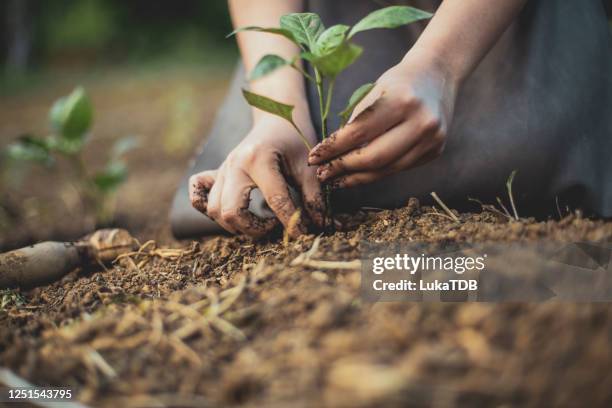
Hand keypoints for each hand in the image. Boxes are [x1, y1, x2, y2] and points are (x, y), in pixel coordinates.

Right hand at [189, 116, 322, 237]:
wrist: (276, 119)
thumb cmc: (294, 141)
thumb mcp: (309, 166)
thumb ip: (313, 197)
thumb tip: (318, 226)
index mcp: (259, 159)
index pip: (275, 200)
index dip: (290, 222)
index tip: (301, 234)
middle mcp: (234, 165)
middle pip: (231, 211)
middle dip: (254, 229)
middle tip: (274, 228)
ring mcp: (221, 170)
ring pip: (214, 210)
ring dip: (235, 225)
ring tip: (259, 223)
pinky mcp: (215, 173)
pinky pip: (198, 194)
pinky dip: (206, 208)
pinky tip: (229, 212)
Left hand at [308, 53, 457, 187]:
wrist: (438, 75)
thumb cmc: (398, 82)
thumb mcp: (374, 91)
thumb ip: (356, 122)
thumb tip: (331, 155)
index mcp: (402, 100)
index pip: (359, 133)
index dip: (333, 148)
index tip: (314, 157)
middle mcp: (421, 122)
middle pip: (374, 157)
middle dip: (343, 168)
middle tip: (323, 174)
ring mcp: (432, 140)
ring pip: (387, 169)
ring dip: (358, 178)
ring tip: (336, 180)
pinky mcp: (435, 151)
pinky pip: (399, 168)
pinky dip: (376, 173)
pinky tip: (359, 175)